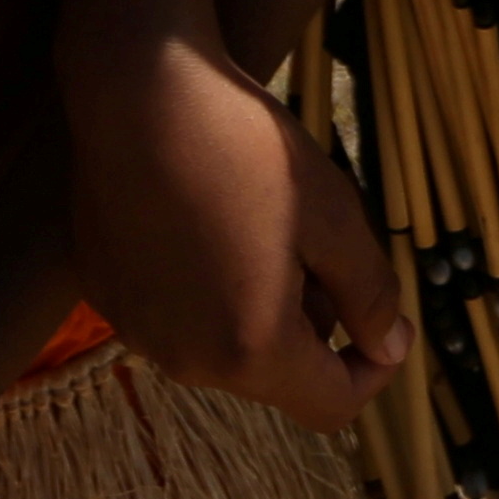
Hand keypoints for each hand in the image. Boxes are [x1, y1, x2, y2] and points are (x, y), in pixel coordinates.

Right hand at [62, 29, 408, 428]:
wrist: (140, 91)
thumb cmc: (244, 149)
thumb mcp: (333, 216)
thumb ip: (370, 295)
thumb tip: (390, 349)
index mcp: (251, 350)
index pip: (331, 407)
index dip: (372, 370)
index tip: (386, 320)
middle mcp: (188, 360)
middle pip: (275, 372)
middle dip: (310, 322)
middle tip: (314, 239)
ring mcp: (139, 330)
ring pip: (224, 343)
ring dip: (255, 303)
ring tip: (256, 219)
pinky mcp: (108, 294)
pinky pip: (175, 313)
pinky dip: (203, 284)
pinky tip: (203, 215)